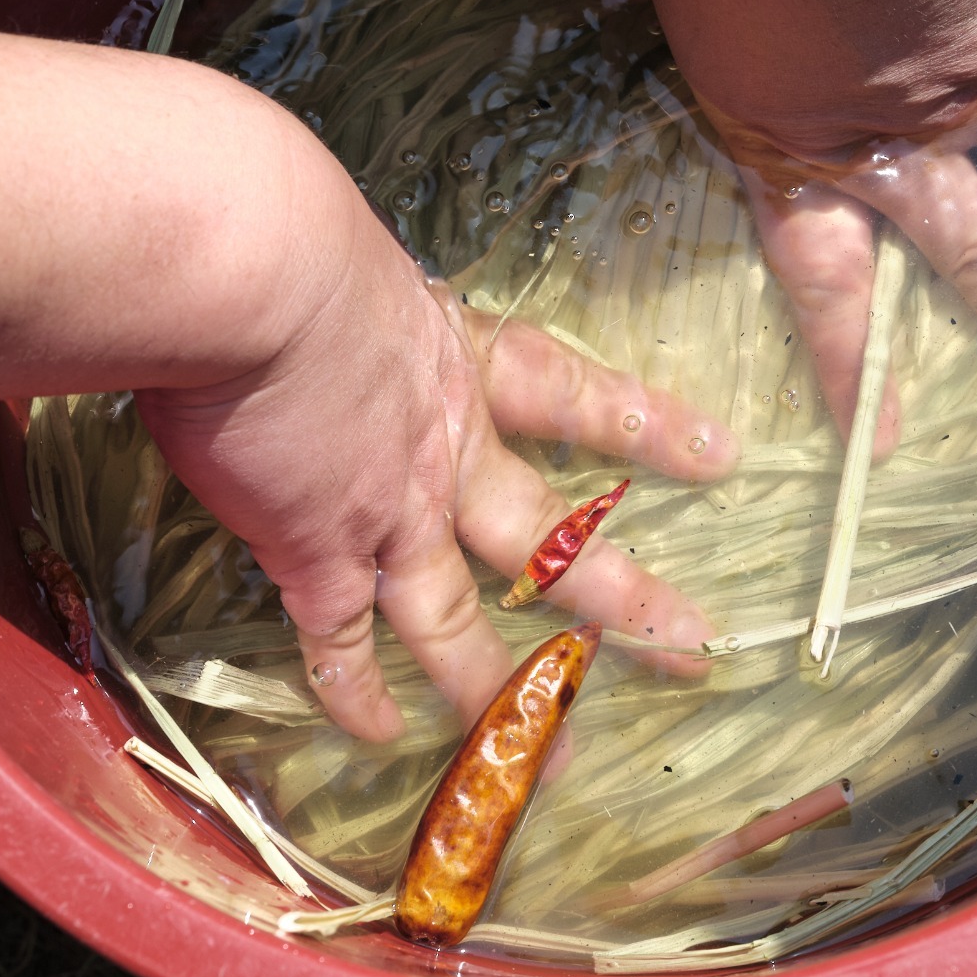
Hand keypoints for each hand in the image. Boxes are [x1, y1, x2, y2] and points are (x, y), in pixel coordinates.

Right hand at [0, 11, 729, 745]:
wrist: (255, 271)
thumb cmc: (297, 236)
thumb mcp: (357, 257)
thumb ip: (362, 300)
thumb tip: (320, 290)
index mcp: (465, 362)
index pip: (581, 399)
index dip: (649, 430)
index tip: (721, 455)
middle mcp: (447, 452)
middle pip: (553, 540)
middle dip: (623, 598)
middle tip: (691, 645)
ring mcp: (390, 511)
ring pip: (461, 618)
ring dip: (502, 686)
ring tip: (551, 740)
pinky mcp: (317, 551)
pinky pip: (345, 641)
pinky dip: (359, 690)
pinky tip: (383, 732)